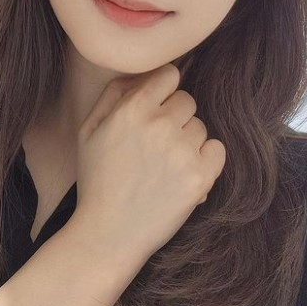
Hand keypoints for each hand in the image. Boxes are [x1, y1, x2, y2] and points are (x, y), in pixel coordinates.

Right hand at [72, 63, 225, 259]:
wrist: (108, 233)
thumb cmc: (98, 178)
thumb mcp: (89, 129)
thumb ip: (115, 93)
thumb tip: (143, 73)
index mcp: (132, 109)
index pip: (170, 75)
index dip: (164, 91)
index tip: (158, 108)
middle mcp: (159, 124)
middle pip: (187, 101)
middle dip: (175, 117)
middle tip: (156, 145)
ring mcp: (182, 151)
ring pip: (200, 127)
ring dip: (187, 142)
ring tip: (165, 166)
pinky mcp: (199, 177)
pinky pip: (217, 149)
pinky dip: (206, 160)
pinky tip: (185, 174)